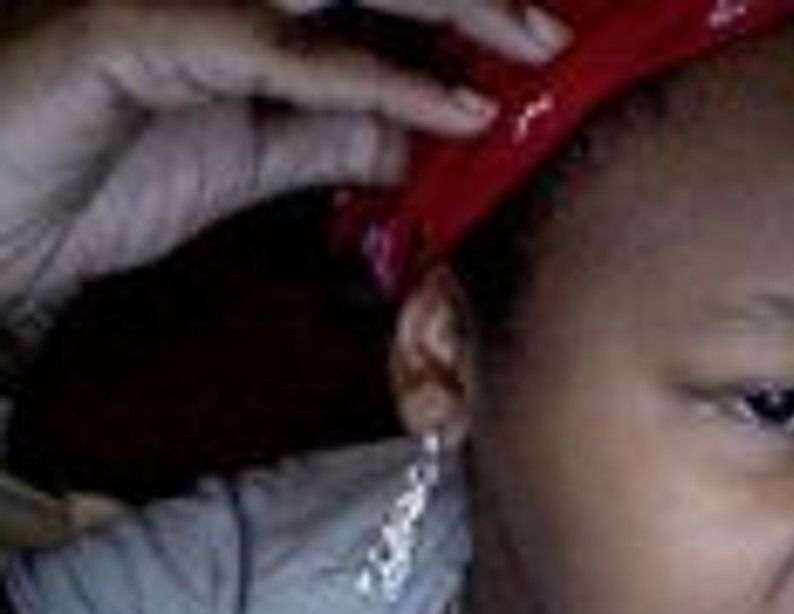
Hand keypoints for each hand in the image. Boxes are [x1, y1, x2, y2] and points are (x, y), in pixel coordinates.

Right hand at [0, 0, 567, 308]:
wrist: (0, 226)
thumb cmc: (101, 179)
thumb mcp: (249, 160)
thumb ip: (329, 136)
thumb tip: (414, 136)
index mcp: (246, 9)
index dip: (453, 12)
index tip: (534, 45)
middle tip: (553, 32)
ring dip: (444, 9)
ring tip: (528, 45)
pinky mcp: (136, 31)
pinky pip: (278, 48)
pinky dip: (370, 80)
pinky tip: (446, 113)